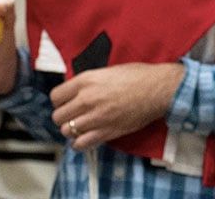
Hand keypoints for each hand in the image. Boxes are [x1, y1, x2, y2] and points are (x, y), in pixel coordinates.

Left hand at [50, 62, 184, 149]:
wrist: (158, 89)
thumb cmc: (139, 76)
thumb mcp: (109, 71)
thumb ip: (90, 82)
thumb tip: (78, 92)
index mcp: (87, 80)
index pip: (56, 96)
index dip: (61, 100)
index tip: (67, 101)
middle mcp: (87, 99)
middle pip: (58, 116)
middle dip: (65, 116)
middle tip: (75, 114)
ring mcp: (95, 117)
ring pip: (66, 131)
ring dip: (72, 129)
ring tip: (82, 125)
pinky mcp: (105, 132)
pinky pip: (79, 144)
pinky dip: (80, 143)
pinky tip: (87, 136)